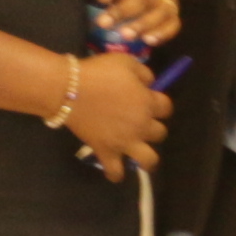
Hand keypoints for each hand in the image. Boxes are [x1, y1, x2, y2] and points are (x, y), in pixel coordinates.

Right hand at [59, 48, 167, 183]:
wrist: (68, 89)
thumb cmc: (98, 72)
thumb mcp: (126, 62)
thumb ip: (144, 73)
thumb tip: (149, 84)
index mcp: (148, 103)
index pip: (166, 108)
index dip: (159, 103)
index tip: (148, 99)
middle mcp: (141, 126)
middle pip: (160, 133)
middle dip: (152, 127)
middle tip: (137, 122)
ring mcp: (125, 142)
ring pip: (149, 160)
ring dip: (147, 158)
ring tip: (138, 153)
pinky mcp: (106, 152)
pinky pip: (115, 172)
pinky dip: (116, 173)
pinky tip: (115, 168)